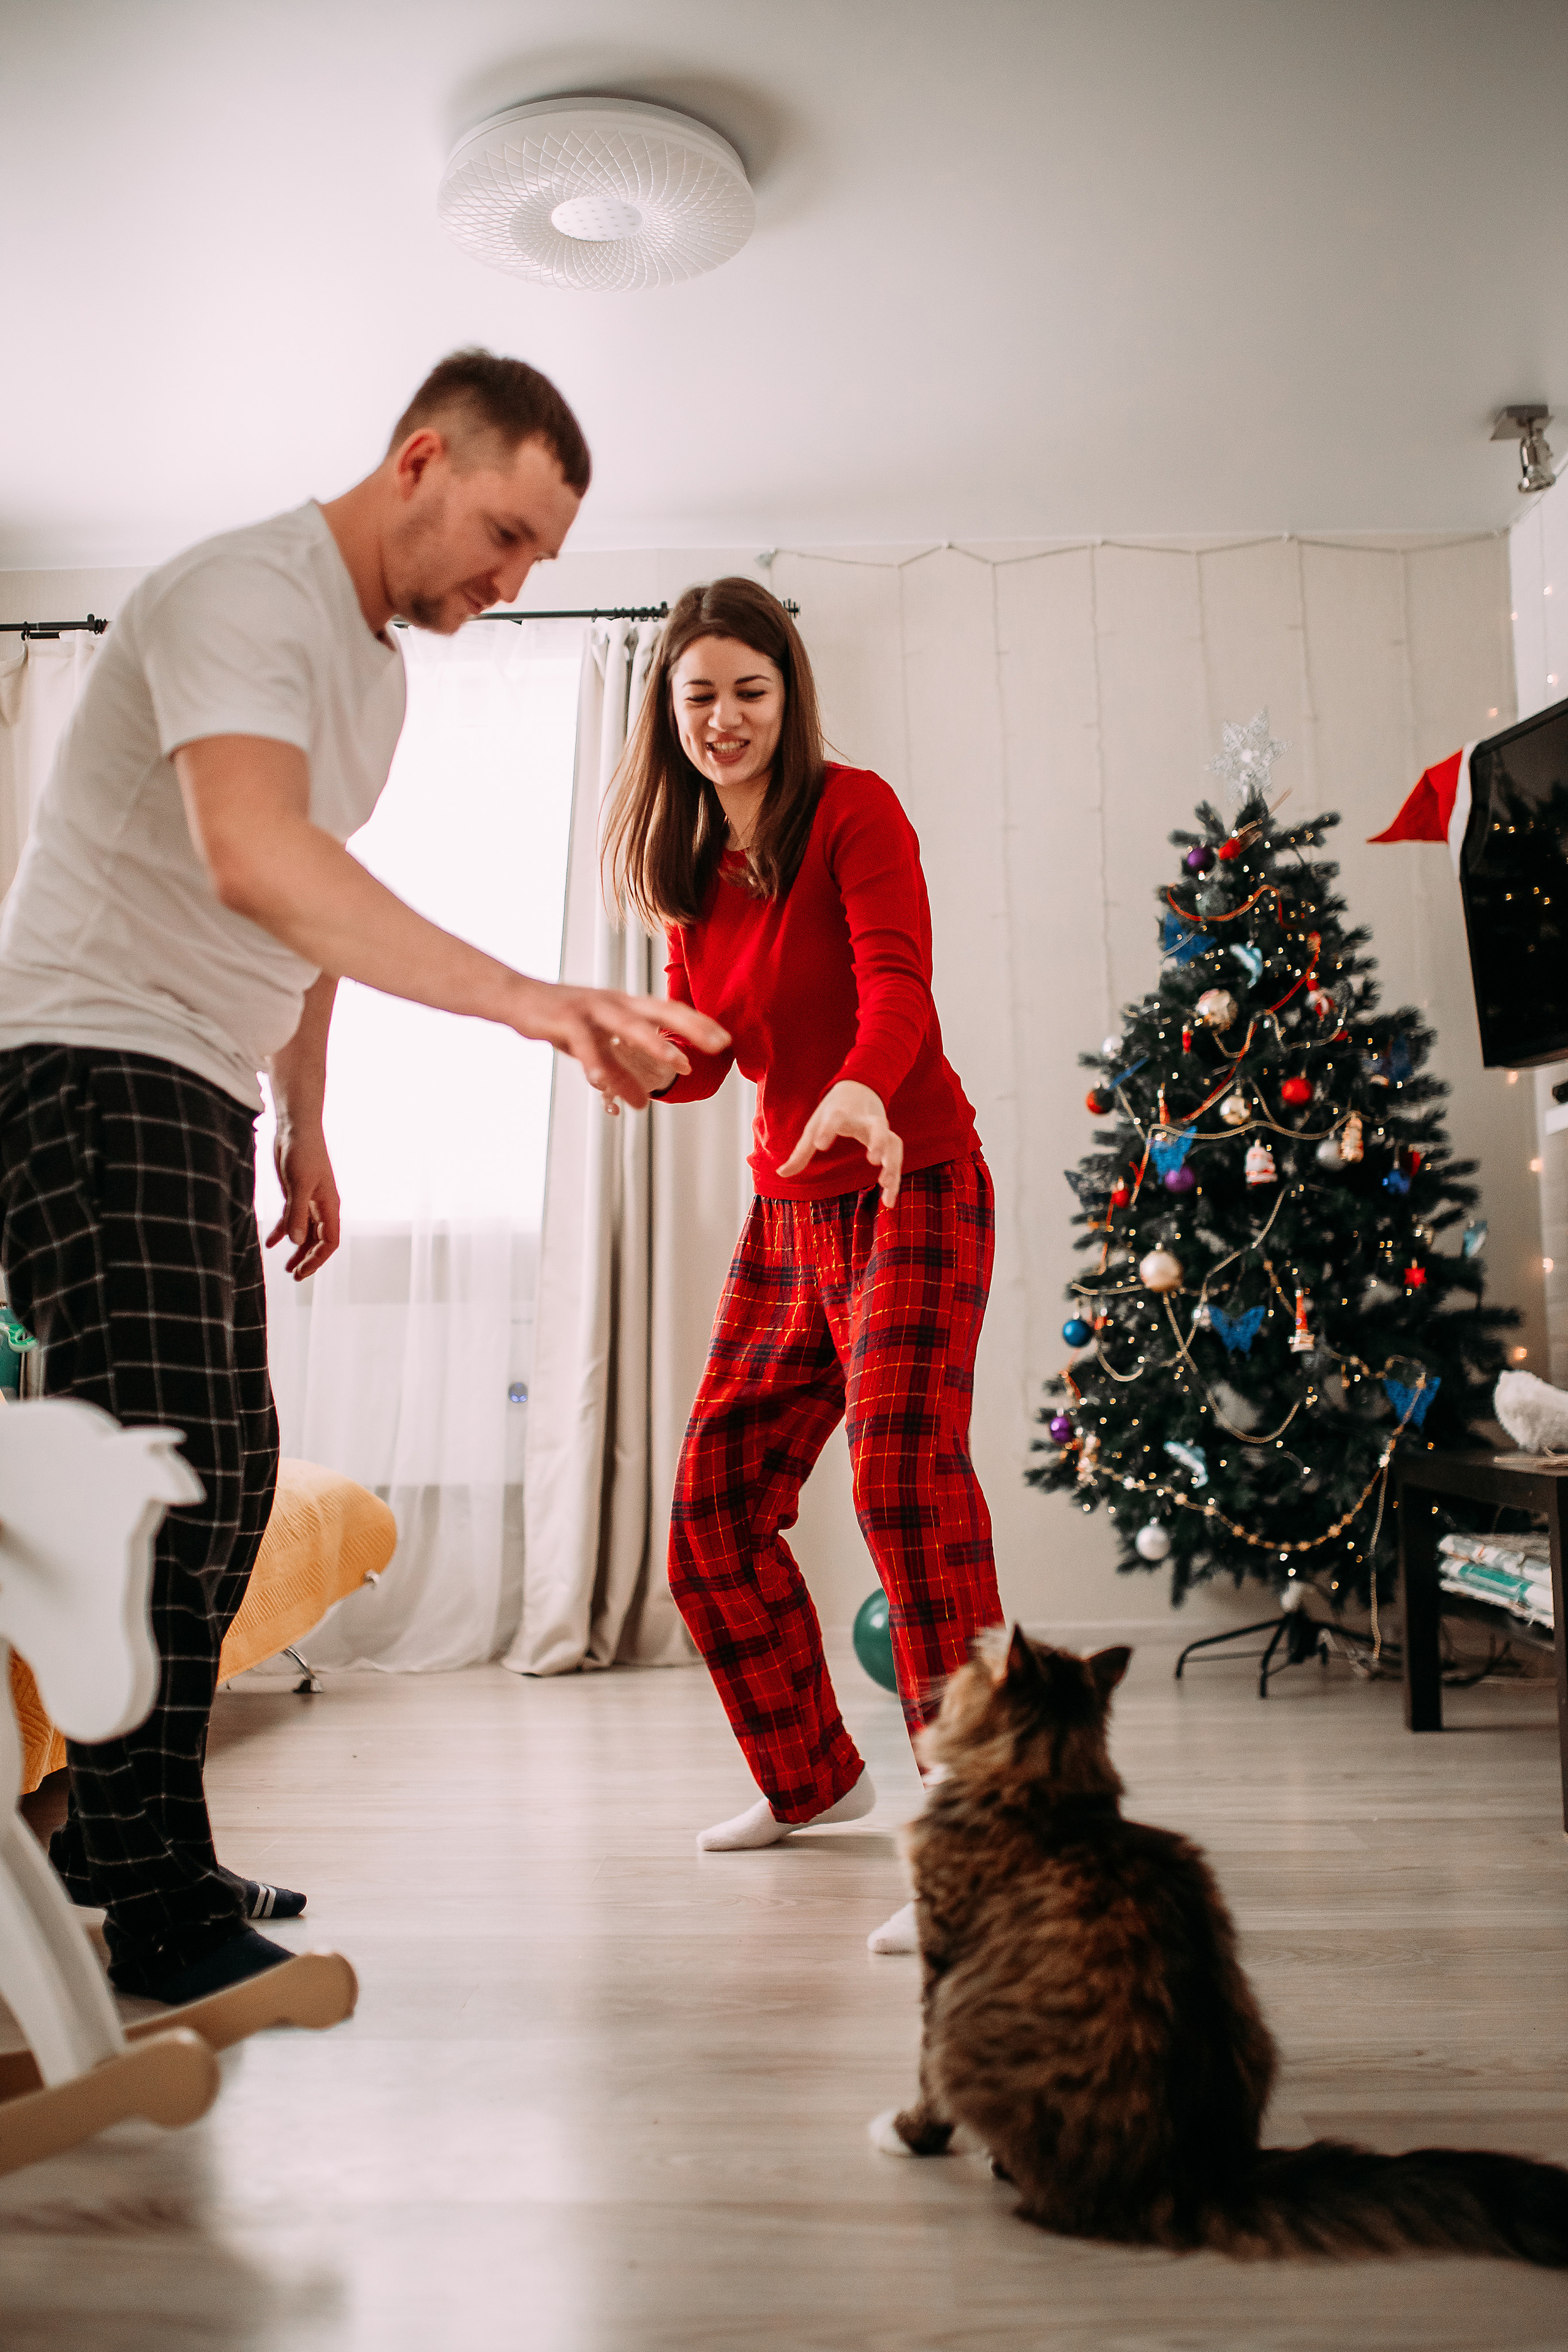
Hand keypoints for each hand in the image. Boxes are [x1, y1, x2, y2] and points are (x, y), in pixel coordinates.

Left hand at [266, 1123, 341, 1278]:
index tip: (302, 1272)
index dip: (318, 1259)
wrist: (295, 1127)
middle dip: (308, 1259)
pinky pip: (291, 1219)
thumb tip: (295, 1242)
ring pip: (305, 1232)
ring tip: (286, 1267)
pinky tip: (271, 1242)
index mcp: (329, 1205)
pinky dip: (283, 1232)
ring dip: (297, 1249)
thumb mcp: (299, 1184)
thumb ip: (297, 1213)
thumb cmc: (303, 1152)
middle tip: (295, 1276)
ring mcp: (308, 1200)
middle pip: (318, 1240)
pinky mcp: (295, 1193)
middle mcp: (321, 1206)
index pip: (330, 1241)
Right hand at [515, 983, 725, 1110]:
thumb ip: (620, 1071)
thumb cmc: (561, 1020)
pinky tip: (604, 1083)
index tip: (725, 1039)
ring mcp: (591, 1008)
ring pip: (630, 1025)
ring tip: (680, 1064)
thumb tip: (643, 1103)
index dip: (698, 1023)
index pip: (669, 1010)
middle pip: (660, 1012)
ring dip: (657, 1045)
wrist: (516, 997)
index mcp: (625, 1005)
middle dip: (693, 1028)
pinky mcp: (565, 1019)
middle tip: (720, 1044)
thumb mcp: (595, 1046)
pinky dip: (597, 1062)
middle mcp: (614, 1002)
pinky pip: (585, 1043)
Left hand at [777, 1082, 903, 1207]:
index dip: (828, 1130)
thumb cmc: (833, 1110)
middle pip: (877, 1127)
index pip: (836, 1119)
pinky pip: (896, 1158)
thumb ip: (801, 1152)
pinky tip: (889, 1201)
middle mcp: (865, 1120)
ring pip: (893, 1144)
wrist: (860, 1087)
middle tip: (874, 1159)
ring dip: (892, 1164)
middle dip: (878, 1141)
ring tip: (885, 1185)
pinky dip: (895, 1178)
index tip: (819, 1145)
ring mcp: (881, 1129)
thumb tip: (781, 1174)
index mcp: (842, 1113)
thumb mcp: (814, 1126)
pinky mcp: (890, 1140)